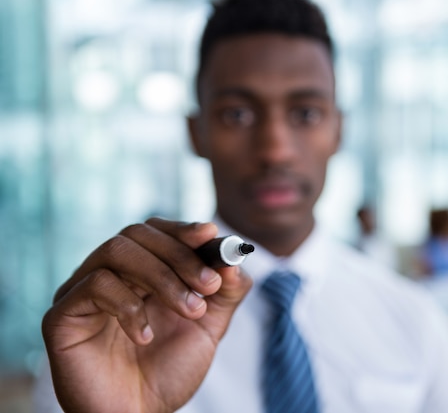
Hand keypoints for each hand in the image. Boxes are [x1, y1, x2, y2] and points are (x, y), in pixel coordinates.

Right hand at [41, 218, 251, 412]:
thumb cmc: (168, 371)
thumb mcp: (209, 327)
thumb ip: (225, 292)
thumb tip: (233, 259)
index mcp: (140, 272)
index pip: (154, 231)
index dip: (182, 229)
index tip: (210, 234)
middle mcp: (108, 275)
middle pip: (136, 234)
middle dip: (180, 256)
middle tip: (208, 286)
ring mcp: (82, 292)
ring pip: (116, 251)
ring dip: (161, 277)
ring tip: (189, 310)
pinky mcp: (62, 316)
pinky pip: (94, 287)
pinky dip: (129, 306)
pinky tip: (146, 336)